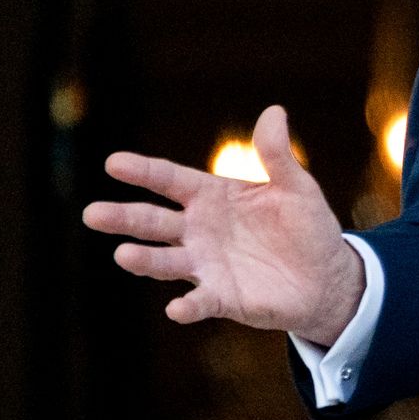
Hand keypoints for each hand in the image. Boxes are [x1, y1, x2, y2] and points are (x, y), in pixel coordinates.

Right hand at [82, 105, 365, 345]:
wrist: (325, 275)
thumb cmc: (306, 225)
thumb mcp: (296, 186)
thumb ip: (278, 155)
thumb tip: (274, 111)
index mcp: (213, 197)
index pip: (171, 181)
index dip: (144, 171)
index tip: (113, 163)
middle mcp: (200, 230)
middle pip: (154, 222)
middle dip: (124, 217)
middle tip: (92, 213)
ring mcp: (206, 265)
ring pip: (166, 261)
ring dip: (145, 260)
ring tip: (123, 254)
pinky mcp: (221, 297)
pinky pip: (199, 302)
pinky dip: (187, 306)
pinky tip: (177, 308)